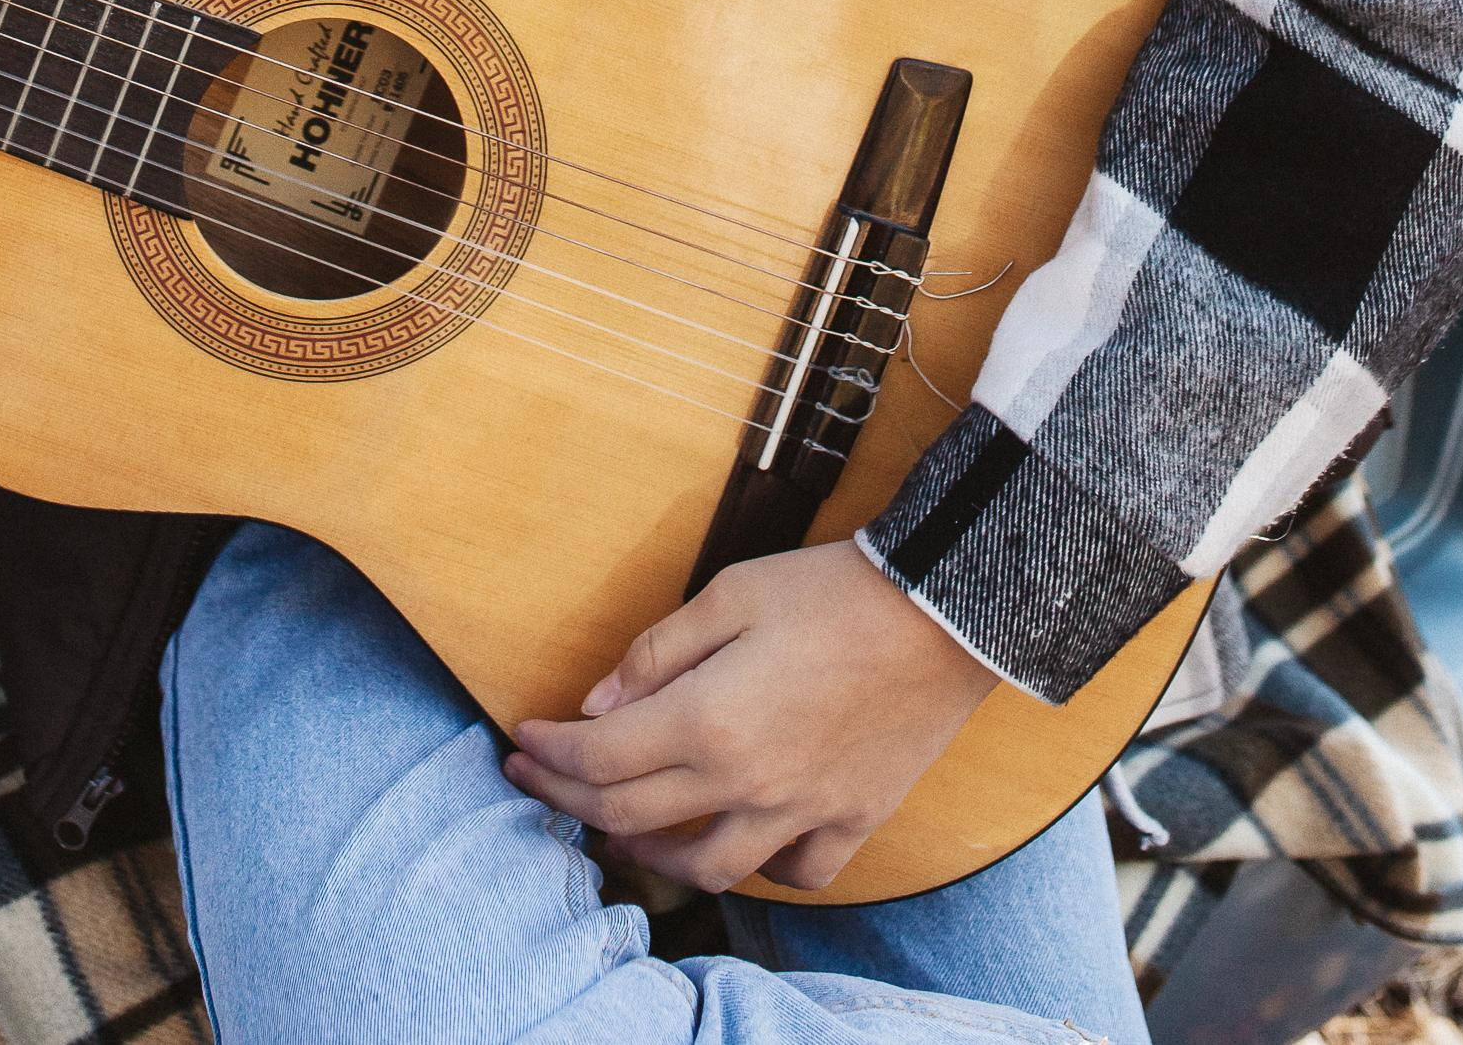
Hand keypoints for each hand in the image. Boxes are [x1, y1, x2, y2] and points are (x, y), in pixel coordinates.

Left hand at [502, 539, 994, 895]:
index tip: (520, 740)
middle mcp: (747, 784)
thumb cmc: (832, 590)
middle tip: (537, 781)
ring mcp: (800, 812)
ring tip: (619, 830)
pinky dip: (759, 868)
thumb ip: (657, 654)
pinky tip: (737, 840)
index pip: (600, 758)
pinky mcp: (850, 820)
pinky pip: (794, 873)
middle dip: (568, 799)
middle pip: (632, 816)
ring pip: (707, 869)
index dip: (548, 753)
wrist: (943, 612)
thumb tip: (596, 704)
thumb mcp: (731, 595)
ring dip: (650, 856)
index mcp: (708, 722)